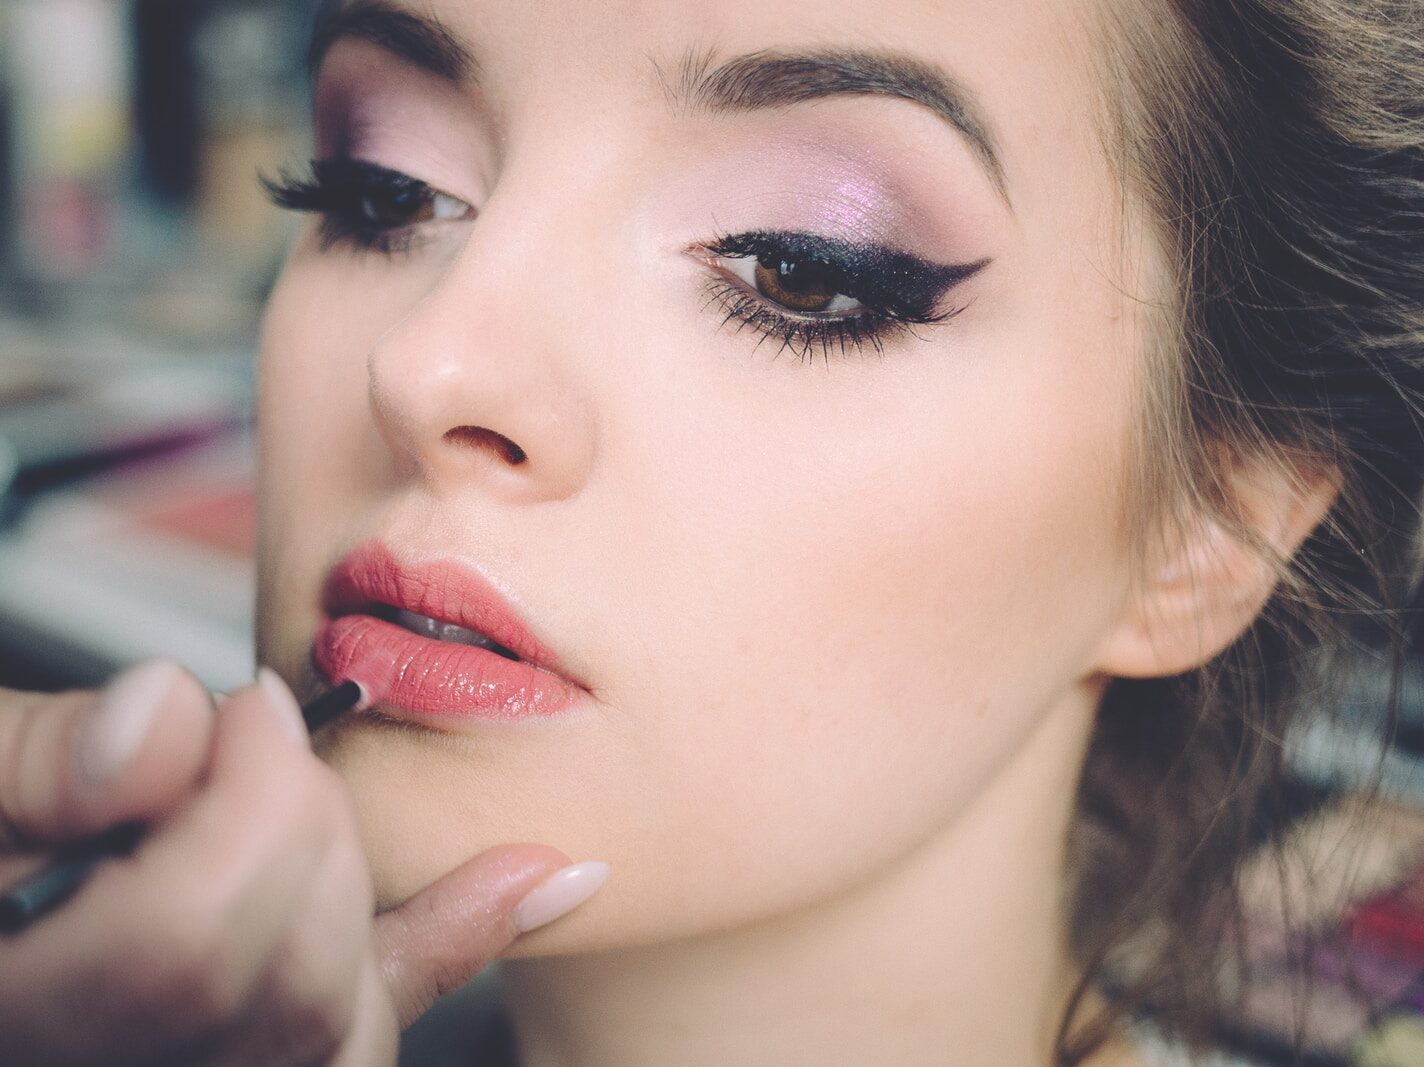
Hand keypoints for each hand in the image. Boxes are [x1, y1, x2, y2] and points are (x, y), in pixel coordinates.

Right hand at [0, 660, 602, 1065]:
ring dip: (357, 878)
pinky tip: (530, 879)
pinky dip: (456, 934)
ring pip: (343, 1022)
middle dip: (302, 823)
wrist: (4, 902)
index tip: (246, 709)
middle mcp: (127, 1066)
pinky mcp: (263, 1053)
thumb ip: (39, 757)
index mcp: (31, 1015)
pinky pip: (375, 1019)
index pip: (187, 942)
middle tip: (258, 740)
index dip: (247, 800)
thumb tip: (168, 721)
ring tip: (304, 796)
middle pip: (288, 978)